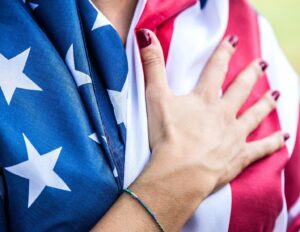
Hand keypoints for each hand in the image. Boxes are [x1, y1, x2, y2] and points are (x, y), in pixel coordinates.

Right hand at [129, 29, 285, 230]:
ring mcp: (234, 135)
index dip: (223, 52)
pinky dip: (272, 143)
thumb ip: (152, 67)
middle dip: (251, 74)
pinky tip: (283, 138)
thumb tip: (145, 35)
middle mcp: (224, 114)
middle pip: (241, 89)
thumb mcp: (155, 97)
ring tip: (275, 94)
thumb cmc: (167, 136)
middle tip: (263, 64)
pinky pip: (261, 148)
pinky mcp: (239, 156)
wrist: (181, 172)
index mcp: (205, 99)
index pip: (215, 69)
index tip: (233, 40)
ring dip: (265, 103)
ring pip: (255, 115)